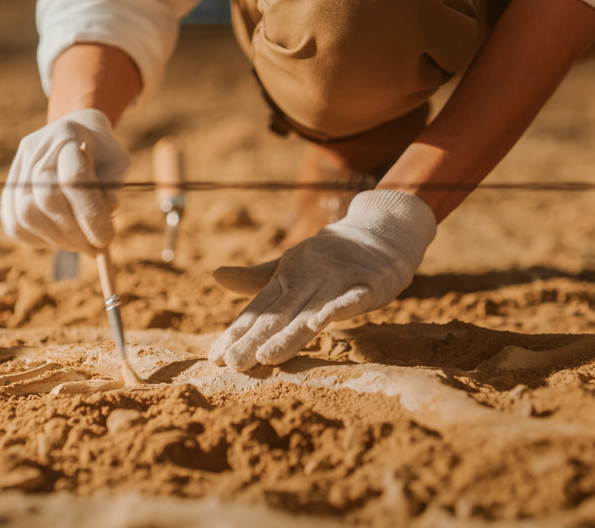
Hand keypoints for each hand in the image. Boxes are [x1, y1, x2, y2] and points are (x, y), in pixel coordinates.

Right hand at [0, 108, 130, 252]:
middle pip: (47, 198)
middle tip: (95, 248)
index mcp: (67, 136)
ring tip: (80, 245)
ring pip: (26, 214)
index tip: (107, 238)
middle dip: (74, 232)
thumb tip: (106, 213)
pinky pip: (14, 223)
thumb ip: (113, 187)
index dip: (90, 213)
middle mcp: (36, 150)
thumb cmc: (102, 152)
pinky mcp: (9, 188)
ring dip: (57, 239)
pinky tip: (59, 239)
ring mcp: (18, 168)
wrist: (76, 134)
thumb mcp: (118, 162)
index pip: (73, 179)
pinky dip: (37, 239)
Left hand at [208, 190, 436, 370]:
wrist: (381, 230)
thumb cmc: (331, 255)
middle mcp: (307, 277)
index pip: (258, 310)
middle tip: (233, 364)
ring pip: (309, 312)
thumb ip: (256, 278)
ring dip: (288, 334)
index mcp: (287, 276)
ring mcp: (337, 280)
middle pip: (279, 315)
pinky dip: (336, 309)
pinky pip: (350, 299)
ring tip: (265, 356)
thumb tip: (214, 275)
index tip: (215, 357)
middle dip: (255, 340)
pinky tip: (319, 324)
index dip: (237, 333)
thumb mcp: (291, 265)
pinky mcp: (367, 283)